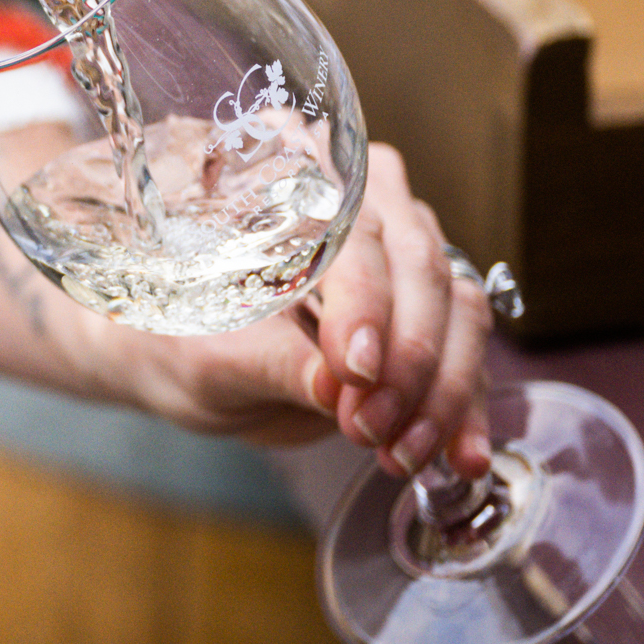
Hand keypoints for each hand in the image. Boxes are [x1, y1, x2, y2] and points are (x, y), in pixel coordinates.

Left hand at [96, 142, 493, 479]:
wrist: (178, 365)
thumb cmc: (175, 339)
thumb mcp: (208, 358)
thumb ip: (273, 365)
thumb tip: (338, 386)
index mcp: (293, 184)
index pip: (353, 232)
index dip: (365, 303)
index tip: (355, 372)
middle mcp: (362, 204)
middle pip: (420, 268)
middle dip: (407, 359)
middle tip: (371, 428)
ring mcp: (403, 256)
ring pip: (457, 309)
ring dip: (441, 391)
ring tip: (402, 456)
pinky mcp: (426, 312)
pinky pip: (467, 354)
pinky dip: (466, 408)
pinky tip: (465, 459)